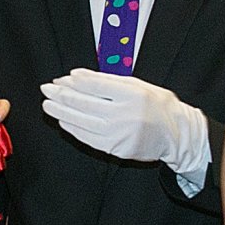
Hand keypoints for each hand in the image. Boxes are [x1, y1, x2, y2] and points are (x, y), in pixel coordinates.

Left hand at [39, 68, 206, 172]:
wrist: (177, 135)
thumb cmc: (157, 106)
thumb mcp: (137, 85)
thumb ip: (107, 80)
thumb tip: (77, 75)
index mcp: (133, 95)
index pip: (96, 85)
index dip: (75, 82)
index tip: (61, 78)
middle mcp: (126, 115)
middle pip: (85, 103)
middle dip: (62, 95)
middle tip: (47, 89)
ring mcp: (120, 134)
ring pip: (82, 122)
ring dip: (61, 112)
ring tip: (48, 104)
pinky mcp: (116, 149)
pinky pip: (88, 138)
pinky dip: (73, 128)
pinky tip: (63, 121)